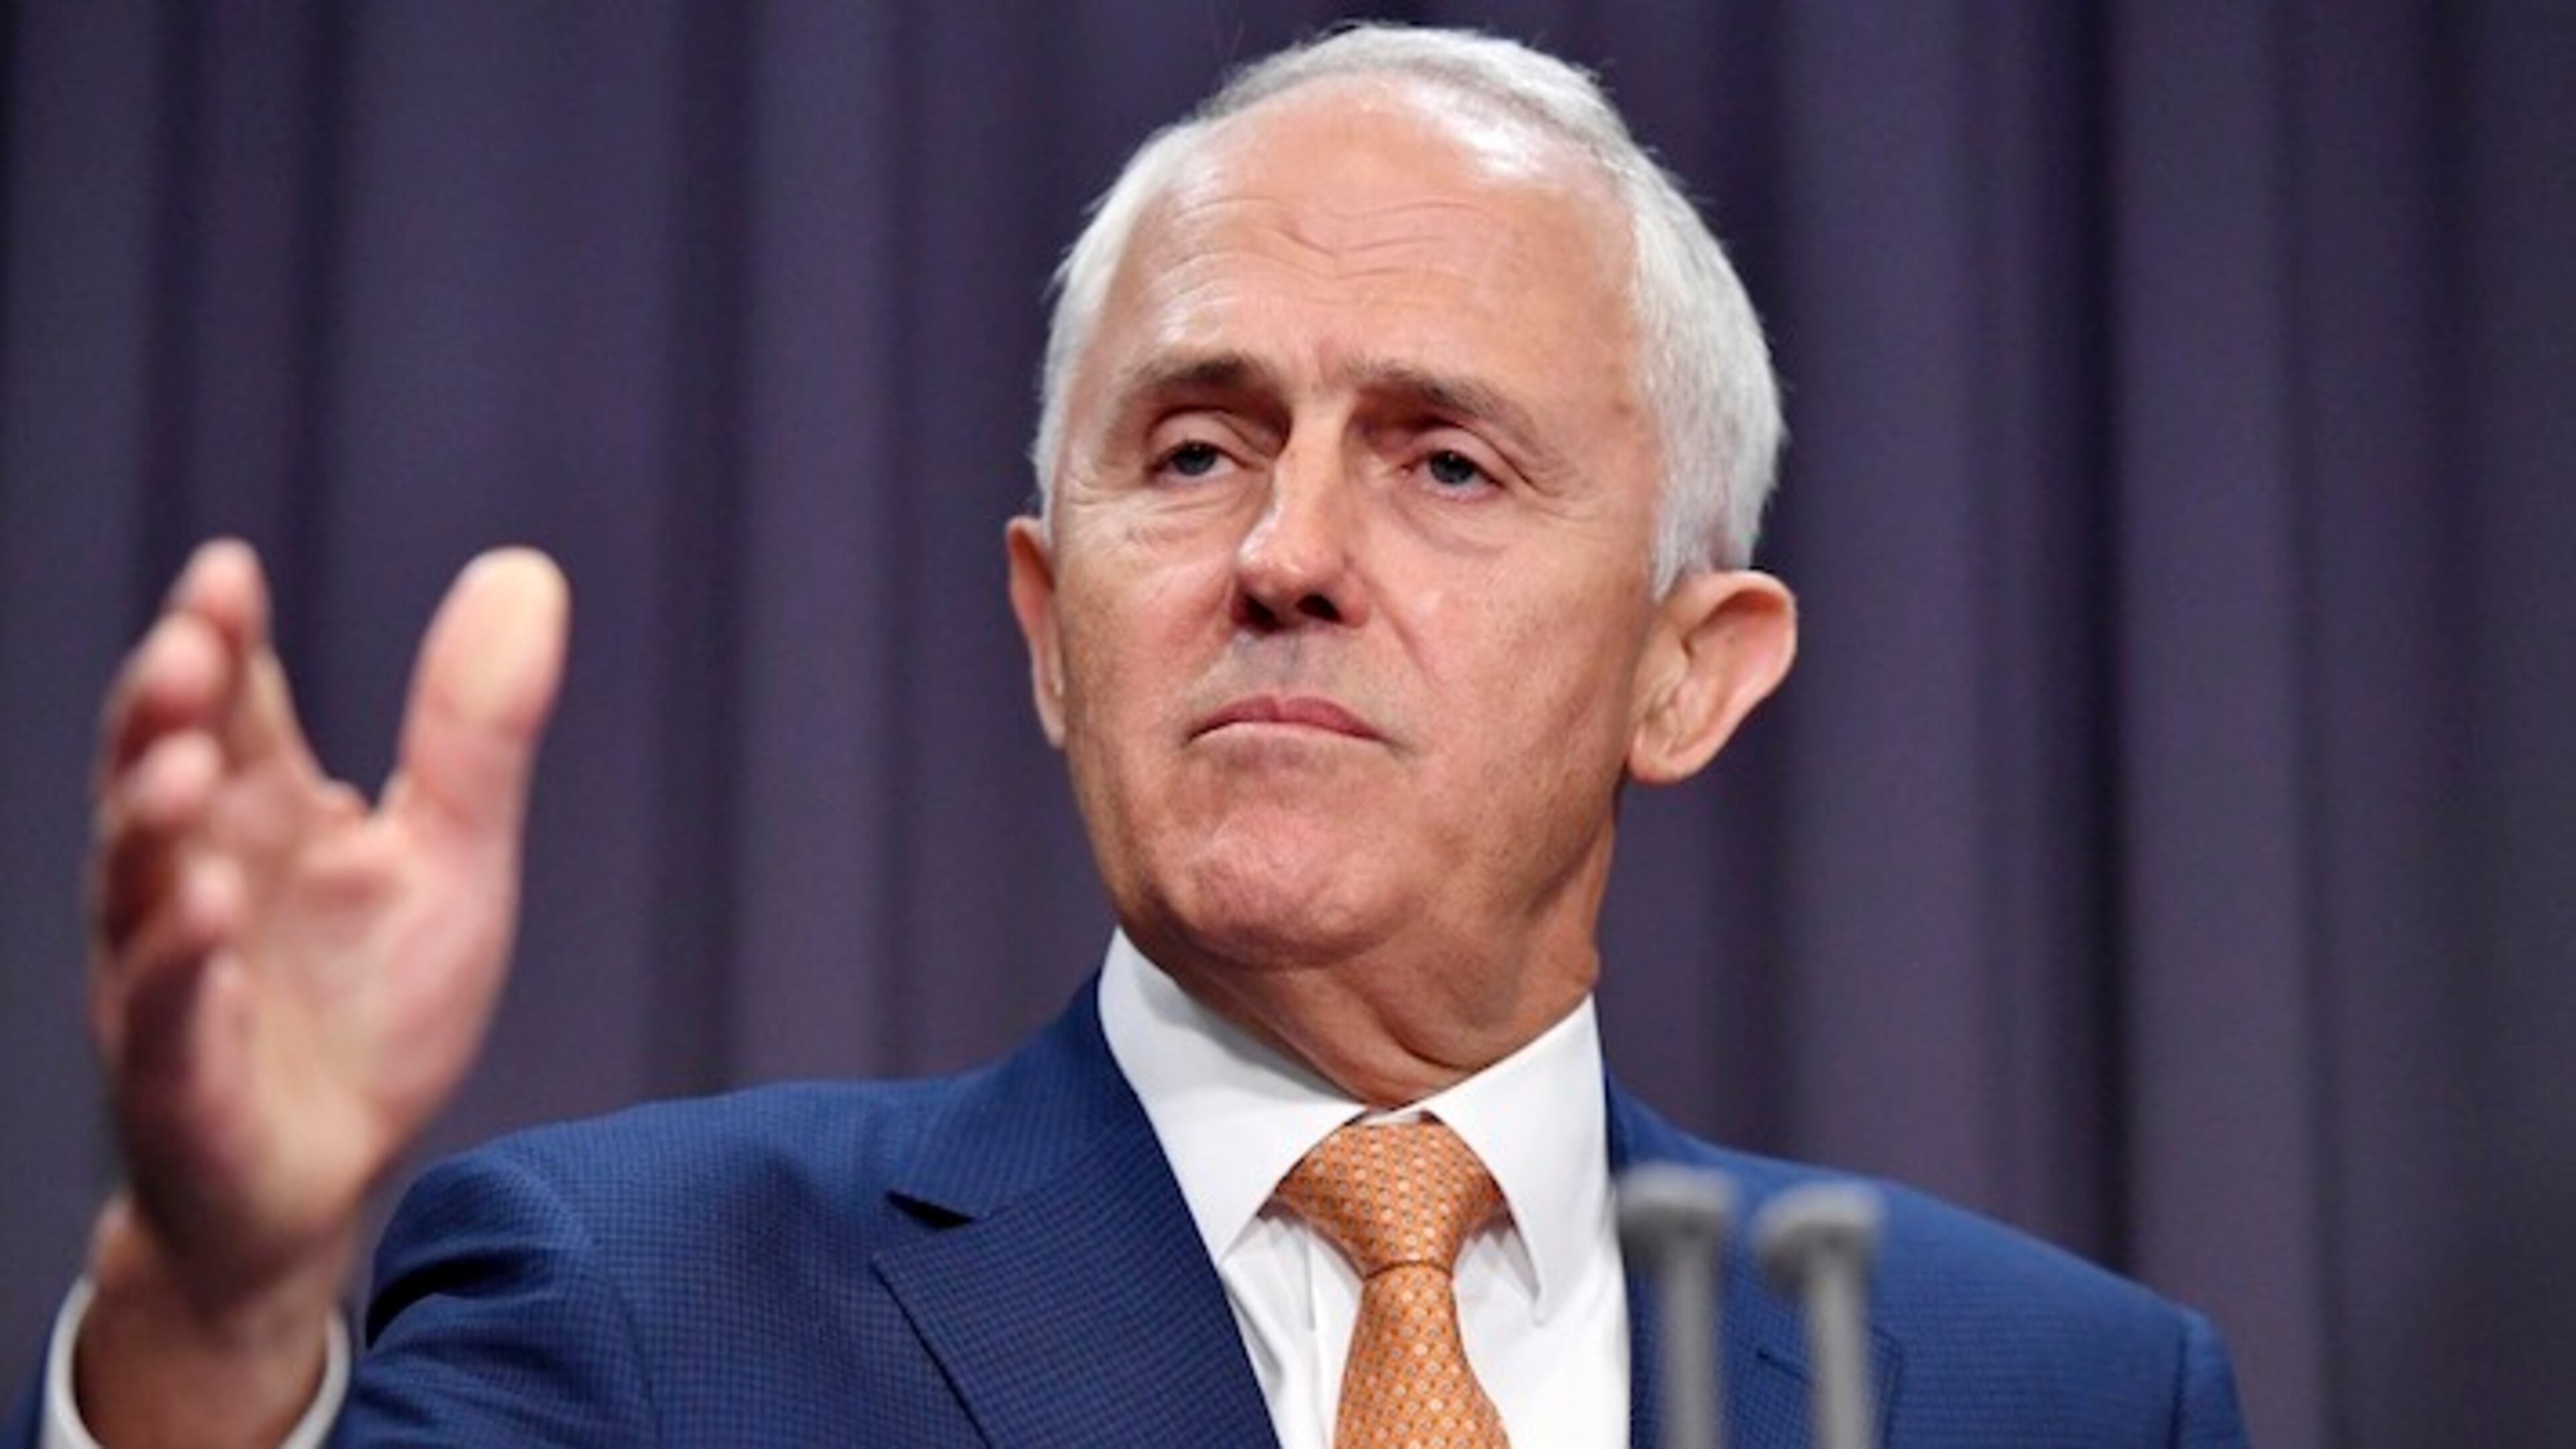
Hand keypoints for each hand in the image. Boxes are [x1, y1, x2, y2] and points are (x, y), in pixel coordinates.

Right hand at [76, 540, 567, 1442]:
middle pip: (157, 771)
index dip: (218, 636)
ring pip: (135, 882)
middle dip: (161, 709)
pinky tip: (204, 909)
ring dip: (149, 820)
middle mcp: (197, 873)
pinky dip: (180, 962)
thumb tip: (525, 569)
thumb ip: (473, 728)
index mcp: (262, 811)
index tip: (228, 570)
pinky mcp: (179, 1074)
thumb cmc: (375, 1005)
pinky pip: (167, 1012)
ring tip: (182, 763)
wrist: (332, 1173)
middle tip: (191, 644)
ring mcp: (172, 974)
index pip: (228, 703)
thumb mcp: (452, 853)